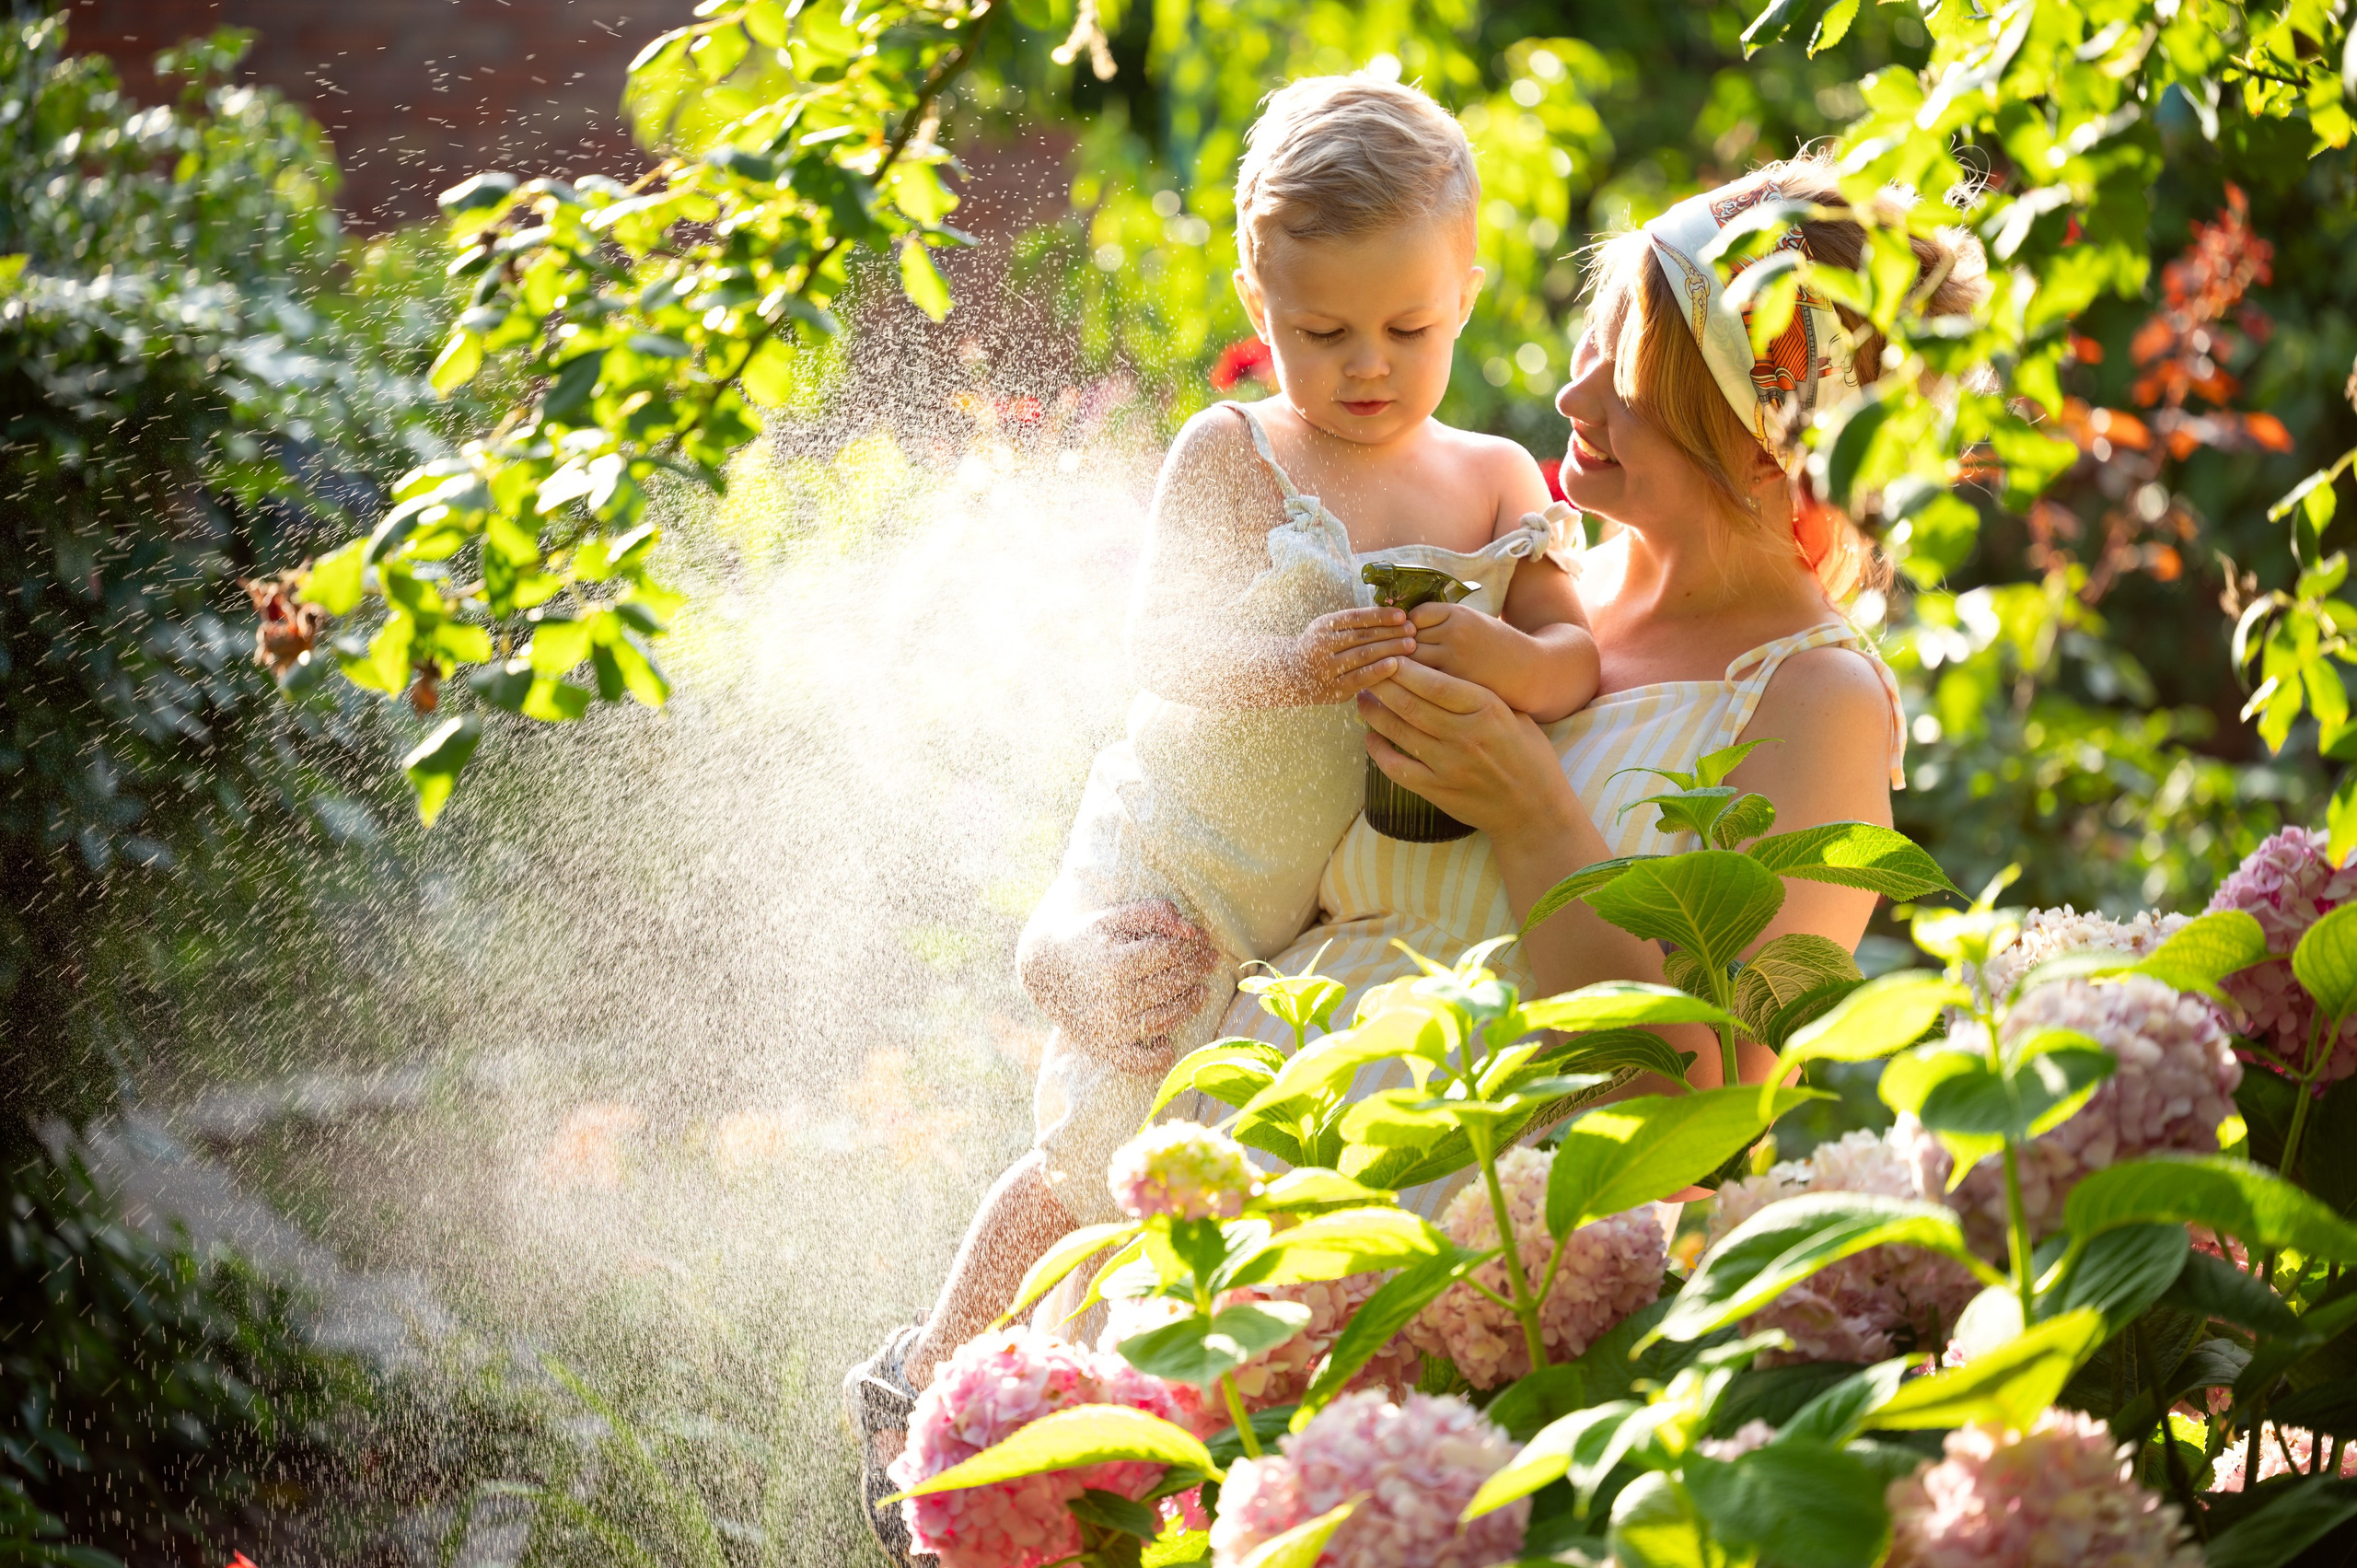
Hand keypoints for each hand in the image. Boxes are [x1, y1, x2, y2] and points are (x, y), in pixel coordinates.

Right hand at [1018, 898, 1222, 1071]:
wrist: (1044, 969)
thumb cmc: (1087, 939)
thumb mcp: (1114, 916)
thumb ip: (1153, 913)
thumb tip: (1191, 931)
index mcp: (1114, 964)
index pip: (1170, 955)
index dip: (1193, 946)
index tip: (1205, 941)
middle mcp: (1112, 999)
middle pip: (1171, 985)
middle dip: (1196, 970)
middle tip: (1210, 960)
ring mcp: (1108, 1027)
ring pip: (1164, 1020)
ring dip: (1188, 1006)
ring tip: (1200, 991)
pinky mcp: (1103, 1047)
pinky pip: (1137, 1062)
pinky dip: (1157, 1058)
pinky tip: (1169, 1045)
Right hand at [1290, 607, 1415, 703]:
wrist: (1289, 675)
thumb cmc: (1319, 648)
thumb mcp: (1328, 630)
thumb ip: (1353, 625)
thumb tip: (1393, 616)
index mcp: (1323, 626)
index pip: (1356, 617)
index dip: (1381, 615)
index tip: (1403, 615)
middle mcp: (1322, 645)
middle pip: (1363, 635)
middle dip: (1391, 632)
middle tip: (1414, 630)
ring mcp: (1326, 668)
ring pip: (1363, 655)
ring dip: (1390, 649)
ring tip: (1411, 645)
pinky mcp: (1333, 688)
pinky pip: (1359, 678)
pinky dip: (1378, 671)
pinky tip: (1396, 665)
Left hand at [1355, 657, 1576, 843]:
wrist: (1535, 810)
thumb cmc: (1528, 756)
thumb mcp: (1514, 715)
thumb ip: (1479, 694)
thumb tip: (1439, 671)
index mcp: (1487, 710)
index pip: (1436, 684)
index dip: (1406, 669)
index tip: (1388, 656)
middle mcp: (1465, 736)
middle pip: (1411, 704)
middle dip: (1382, 685)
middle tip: (1366, 672)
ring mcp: (1449, 766)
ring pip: (1398, 732)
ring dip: (1374, 713)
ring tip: (1363, 698)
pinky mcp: (1437, 791)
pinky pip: (1396, 768)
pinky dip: (1378, 751)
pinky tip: (1370, 737)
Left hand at [1405, 602, 1527, 692]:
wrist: (1528, 671)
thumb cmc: (1496, 646)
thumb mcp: (1473, 622)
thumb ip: (1443, 623)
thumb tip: (1403, 627)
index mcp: (1459, 614)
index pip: (1416, 615)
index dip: (1410, 627)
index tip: (1414, 637)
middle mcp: (1455, 633)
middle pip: (1408, 638)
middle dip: (1404, 649)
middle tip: (1406, 658)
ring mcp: (1454, 659)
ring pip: (1411, 661)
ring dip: (1406, 668)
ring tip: (1408, 674)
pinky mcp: (1455, 682)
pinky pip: (1421, 681)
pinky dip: (1415, 684)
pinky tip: (1417, 687)